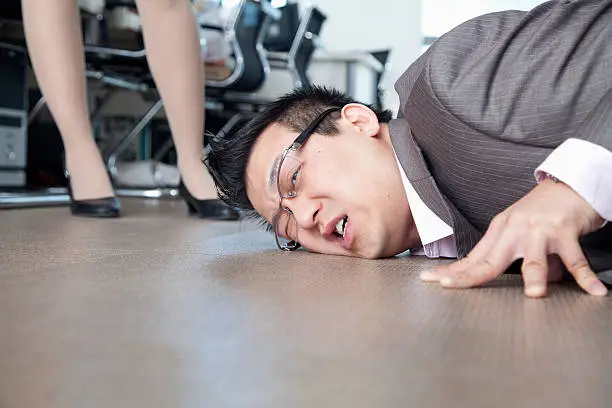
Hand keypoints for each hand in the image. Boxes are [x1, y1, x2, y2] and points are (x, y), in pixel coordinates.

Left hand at [421, 179, 607, 296]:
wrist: (569, 183)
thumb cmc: (542, 211)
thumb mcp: (520, 232)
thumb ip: (514, 258)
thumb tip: (515, 282)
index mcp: (500, 231)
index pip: (472, 257)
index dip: (452, 270)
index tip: (430, 280)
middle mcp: (514, 230)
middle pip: (489, 260)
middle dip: (468, 275)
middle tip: (450, 287)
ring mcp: (538, 230)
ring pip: (533, 259)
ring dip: (535, 277)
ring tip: (535, 295)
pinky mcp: (564, 230)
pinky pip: (575, 259)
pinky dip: (585, 276)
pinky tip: (593, 290)